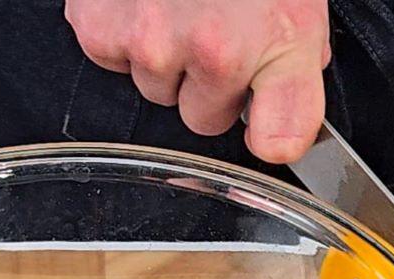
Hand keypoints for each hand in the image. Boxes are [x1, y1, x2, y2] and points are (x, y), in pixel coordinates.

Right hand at [65, 0, 329, 162]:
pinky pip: (112, 58)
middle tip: (220, 23)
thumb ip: (295, 92)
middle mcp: (193, 51)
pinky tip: (146, 1)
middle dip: (207, 79)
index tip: (274, 123)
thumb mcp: (298, 16)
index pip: (271, 138)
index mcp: (250, 48)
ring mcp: (140, 41)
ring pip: (152, 85)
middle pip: (197, 114)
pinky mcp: (95, 25)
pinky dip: (124, 32)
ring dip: (164, 52)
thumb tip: (279, 148)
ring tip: (183, 3)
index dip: (273, 124)